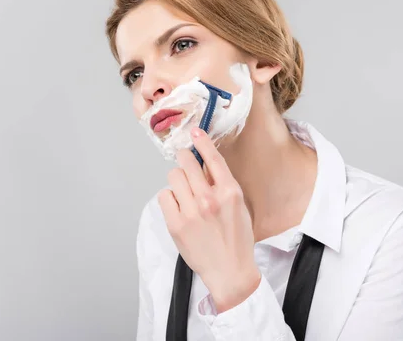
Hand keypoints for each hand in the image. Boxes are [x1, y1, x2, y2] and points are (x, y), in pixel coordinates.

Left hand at [158, 127, 260, 312]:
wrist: (230, 271)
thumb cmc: (236, 239)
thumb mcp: (239, 206)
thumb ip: (222, 185)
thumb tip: (204, 165)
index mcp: (229, 193)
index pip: (213, 158)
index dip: (202, 141)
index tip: (195, 132)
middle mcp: (209, 199)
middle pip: (186, 162)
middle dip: (185, 160)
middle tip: (185, 165)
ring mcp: (191, 212)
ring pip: (173, 176)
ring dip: (177, 180)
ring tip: (185, 194)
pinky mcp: (176, 224)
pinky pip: (164, 196)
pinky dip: (169, 199)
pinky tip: (179, 208)